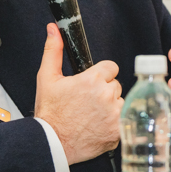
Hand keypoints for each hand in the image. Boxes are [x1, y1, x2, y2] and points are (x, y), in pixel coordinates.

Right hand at [34, 23, 123, 164]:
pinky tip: (98, 126)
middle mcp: (106, 96)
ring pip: (121, 102)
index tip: (91, 84)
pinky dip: (114, 123)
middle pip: (115, 85)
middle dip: (104, 91)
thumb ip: (53, 50)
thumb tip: (54, 29)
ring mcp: (114, 115)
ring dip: (111, 107)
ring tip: (92, 115)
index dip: (100, 75)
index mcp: (91, 80)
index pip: (110, 67)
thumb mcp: (47, 78)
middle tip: (87, 102)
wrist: (52, 143)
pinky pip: (124, 120)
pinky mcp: (118, 131)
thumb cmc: (49, 112)